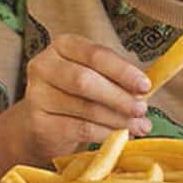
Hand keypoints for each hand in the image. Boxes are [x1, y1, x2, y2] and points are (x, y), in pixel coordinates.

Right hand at [13, 34, 151, 162]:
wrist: (43, 124)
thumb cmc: (76, 95)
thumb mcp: (95, 76)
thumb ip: (116, 78)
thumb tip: (143, 92)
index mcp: (62, 46)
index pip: (95, 55)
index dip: (123, 71)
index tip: (145, 86)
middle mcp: (44, 66)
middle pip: (85, 81)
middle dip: (119, 97)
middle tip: (142, 110)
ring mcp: (37, 95)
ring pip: (85, 108)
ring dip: (118, 119)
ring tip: (138, 126)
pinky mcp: (39, 123)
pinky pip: (79, 129)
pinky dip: (105, 134)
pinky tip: (120, 137)